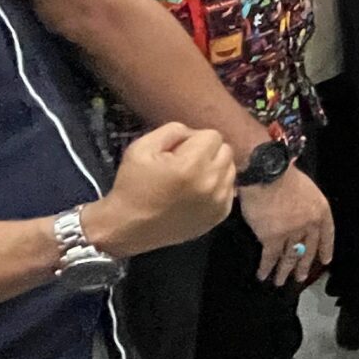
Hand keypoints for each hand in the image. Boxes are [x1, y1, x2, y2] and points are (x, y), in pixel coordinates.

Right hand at [82, 122, 234, 256]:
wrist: (128, 228)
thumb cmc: (132, 185)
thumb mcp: (142, 146)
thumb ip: (173, 130)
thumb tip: (193, 133)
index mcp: (192, 165)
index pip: (213, 136)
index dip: (193, 139)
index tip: (177, 151)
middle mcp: (211, 183)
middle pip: (226, 151)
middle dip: (207, 152)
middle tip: (185, 163)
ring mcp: (219, 202)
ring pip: (230, 170)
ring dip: (214, 169)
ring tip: (191, 179)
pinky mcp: (220, 215)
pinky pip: (229, 189)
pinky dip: (217, 187)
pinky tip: (197, 192)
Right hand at [237, 164, 333, 283]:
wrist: (268, 174)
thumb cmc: (285, 175)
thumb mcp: (306, 188)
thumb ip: (305, 205)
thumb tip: (297, 215)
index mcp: (321, 210)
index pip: (327, 234)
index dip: (326, 248)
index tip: (325, 260)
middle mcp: (309, 224)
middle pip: (308, 249)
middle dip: (303, 265)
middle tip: (300, 277)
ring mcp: (292, 233)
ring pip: (289, 256)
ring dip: (284, 271)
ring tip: (281, 281)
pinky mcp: (272, 238)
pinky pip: (270, 257)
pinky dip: (266, 268)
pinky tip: (263, 275)